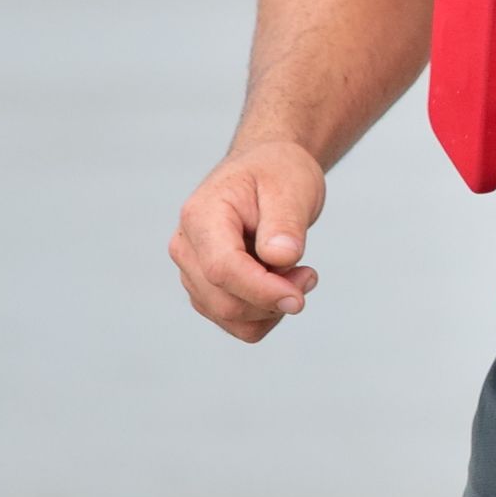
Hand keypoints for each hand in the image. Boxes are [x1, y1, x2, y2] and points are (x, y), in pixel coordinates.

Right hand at [170, 140, 324, 341]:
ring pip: (232, 319)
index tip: (298, 297)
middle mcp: (186, 247)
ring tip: (298, 273)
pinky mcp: (206, 291)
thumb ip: (285, 222)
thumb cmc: (276, 174)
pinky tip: (282, 284)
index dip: (261, 290)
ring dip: (272, 308)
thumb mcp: (291, 186)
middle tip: (309, 273)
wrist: (266, 172)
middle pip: (225, 302)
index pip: (222, 269)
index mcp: (201, 215)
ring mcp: (192, 272)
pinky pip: (237, 323)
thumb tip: (281, 258)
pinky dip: (266, 314)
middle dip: (273, 299)